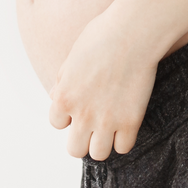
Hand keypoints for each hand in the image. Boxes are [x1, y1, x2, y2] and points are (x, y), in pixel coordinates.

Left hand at [47, 3, 162, 161]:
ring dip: (103, 142)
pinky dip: (125, 139)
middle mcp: (81, 114)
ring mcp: (106, 121)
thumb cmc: (102, 36)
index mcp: (64, 97)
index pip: (56, 124)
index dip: (68, 116)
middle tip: (93, 125)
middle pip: (75, 149)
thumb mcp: (72, 57)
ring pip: (98, 154)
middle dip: (82, 139)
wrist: (132, 34)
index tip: (80, 107)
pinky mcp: (130, 122)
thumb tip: (56, 95)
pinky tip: (127, 124)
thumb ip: (63, 81)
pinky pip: (124, 147)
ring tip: (111, 127)